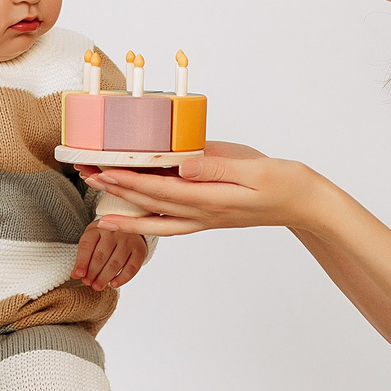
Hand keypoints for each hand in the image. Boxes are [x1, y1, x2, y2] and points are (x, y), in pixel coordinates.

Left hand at [71, 222, 151, 289]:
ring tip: (97, 286)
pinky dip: (122, 278)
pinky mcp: (140, 250)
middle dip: (92, 272)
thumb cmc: (105, 237)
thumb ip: (83, 256)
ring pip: (115, 262)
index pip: (87, 245)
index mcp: (98, 227)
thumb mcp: (92, 240)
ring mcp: (128, 240)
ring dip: (105, 277)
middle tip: (88, 283)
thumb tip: (75, 275)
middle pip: (101, 255)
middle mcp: (114, 231)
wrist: (129, 226)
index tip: (78, 275)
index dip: (81, 262)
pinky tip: (113, 284)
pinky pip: (131, 267)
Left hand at [84, 141, 323, 235]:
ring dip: (127, 215)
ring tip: (98, 214)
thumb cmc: (283, 181)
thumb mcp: (253, 168)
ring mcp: (205, 219)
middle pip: (150, 204)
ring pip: (157, 220)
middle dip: (117, 191)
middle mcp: (203, 213)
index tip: (103, 170)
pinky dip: (149, 224)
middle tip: (86, 177)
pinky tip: (136, 222)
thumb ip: (216, 167)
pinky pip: (171, 225)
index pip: (160, 189)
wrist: (304, 204)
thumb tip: (182, 164)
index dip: (129, 180)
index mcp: (211, 198)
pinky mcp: (209, 218)